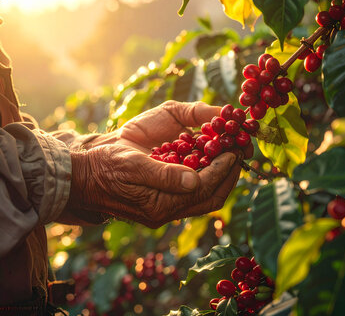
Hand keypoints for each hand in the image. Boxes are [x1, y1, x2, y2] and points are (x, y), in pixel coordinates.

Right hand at [62, 101, 241, 226]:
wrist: (86, 175)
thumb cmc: (105, 167)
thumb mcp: (132, 166)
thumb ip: (163, 176)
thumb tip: (195, 181)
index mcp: (159, 206)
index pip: (202, 190)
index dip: (221, 170)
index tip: (234, 151)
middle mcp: (166, 210)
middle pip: (210, 198)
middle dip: (229, 175)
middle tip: (241, 153)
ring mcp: (165, 206)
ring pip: (204, 196)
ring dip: (221, 176)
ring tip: (231, 154)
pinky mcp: (162, 199)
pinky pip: (193, 191)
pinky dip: (207, 175)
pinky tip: (210, 159)